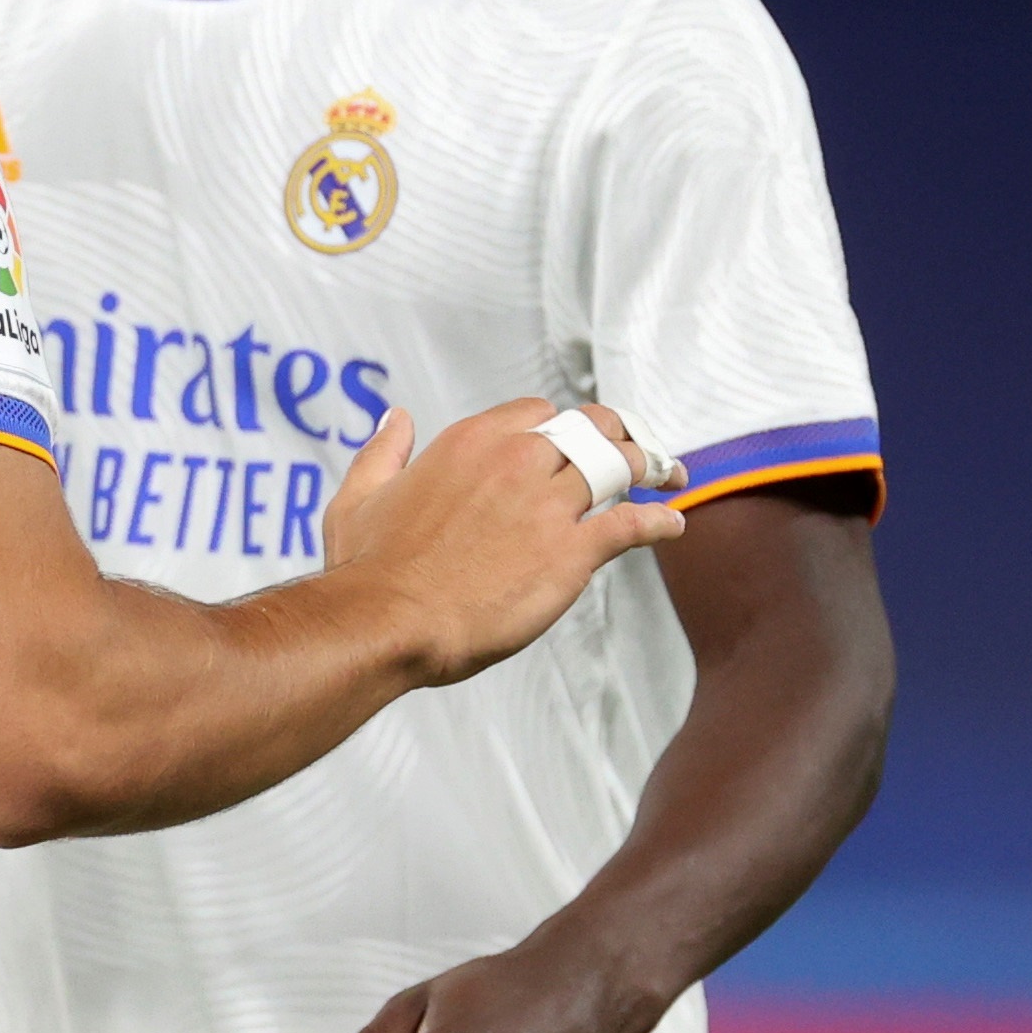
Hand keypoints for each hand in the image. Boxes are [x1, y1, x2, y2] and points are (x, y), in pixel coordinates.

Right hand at [322, 400, 682, 688]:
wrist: (389, 620)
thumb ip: (383, 452)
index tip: (568, 443)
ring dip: (650, 467)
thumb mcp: (358, 496)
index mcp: (469, 442)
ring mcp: (547, 504)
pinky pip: (632, 523)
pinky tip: (672, 525)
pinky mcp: (571, 551)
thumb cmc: (369, 568)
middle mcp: (515, 460)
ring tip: (669, 476)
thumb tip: (397, 419)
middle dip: (618, 434)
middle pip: (590, 428)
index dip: (559, 426)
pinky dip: (659, 522)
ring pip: (619, 465)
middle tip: (637, 450)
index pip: (537, 412)